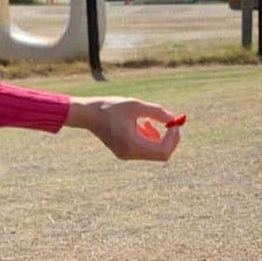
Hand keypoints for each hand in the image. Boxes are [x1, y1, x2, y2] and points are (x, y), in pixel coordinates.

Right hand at [65, 97, 182, 161]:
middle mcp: (130, 154)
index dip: (173, 138)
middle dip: (169, 138)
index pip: (162, 151)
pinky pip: (144, 149)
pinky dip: (148, 137)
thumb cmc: (109, 107)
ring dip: (157, 136)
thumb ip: (156, 112)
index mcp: (132, 145)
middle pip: (160, 154)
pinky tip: (141, 124)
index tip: (174, 123)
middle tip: (171, 123)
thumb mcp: (135, 105)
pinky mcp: (125, 152)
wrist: (87, 115)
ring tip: (146, 120)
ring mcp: (127, 155)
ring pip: (153, 151)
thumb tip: (173, 119)